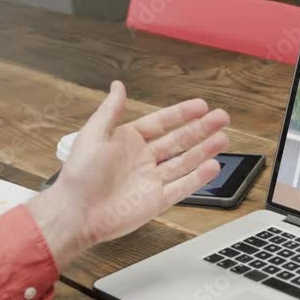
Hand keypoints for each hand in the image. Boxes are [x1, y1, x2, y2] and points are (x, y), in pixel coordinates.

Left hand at [27, 81, 229, 265]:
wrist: (76, 214)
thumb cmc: (78, 176)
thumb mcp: (93, 134)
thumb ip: (110, 110)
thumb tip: (118, 85)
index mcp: (127, 141)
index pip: (161, 123)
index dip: (182, 114)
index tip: (201, 105)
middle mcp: (142, 159)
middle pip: (179, 140)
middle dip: (201, 129)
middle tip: (221, 117)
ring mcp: (152, 180)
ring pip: (185, 162)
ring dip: (205, 150)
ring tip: (223, 138)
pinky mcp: (157, 201)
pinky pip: (183, 186)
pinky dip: (199, 178)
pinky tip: (213, 166)